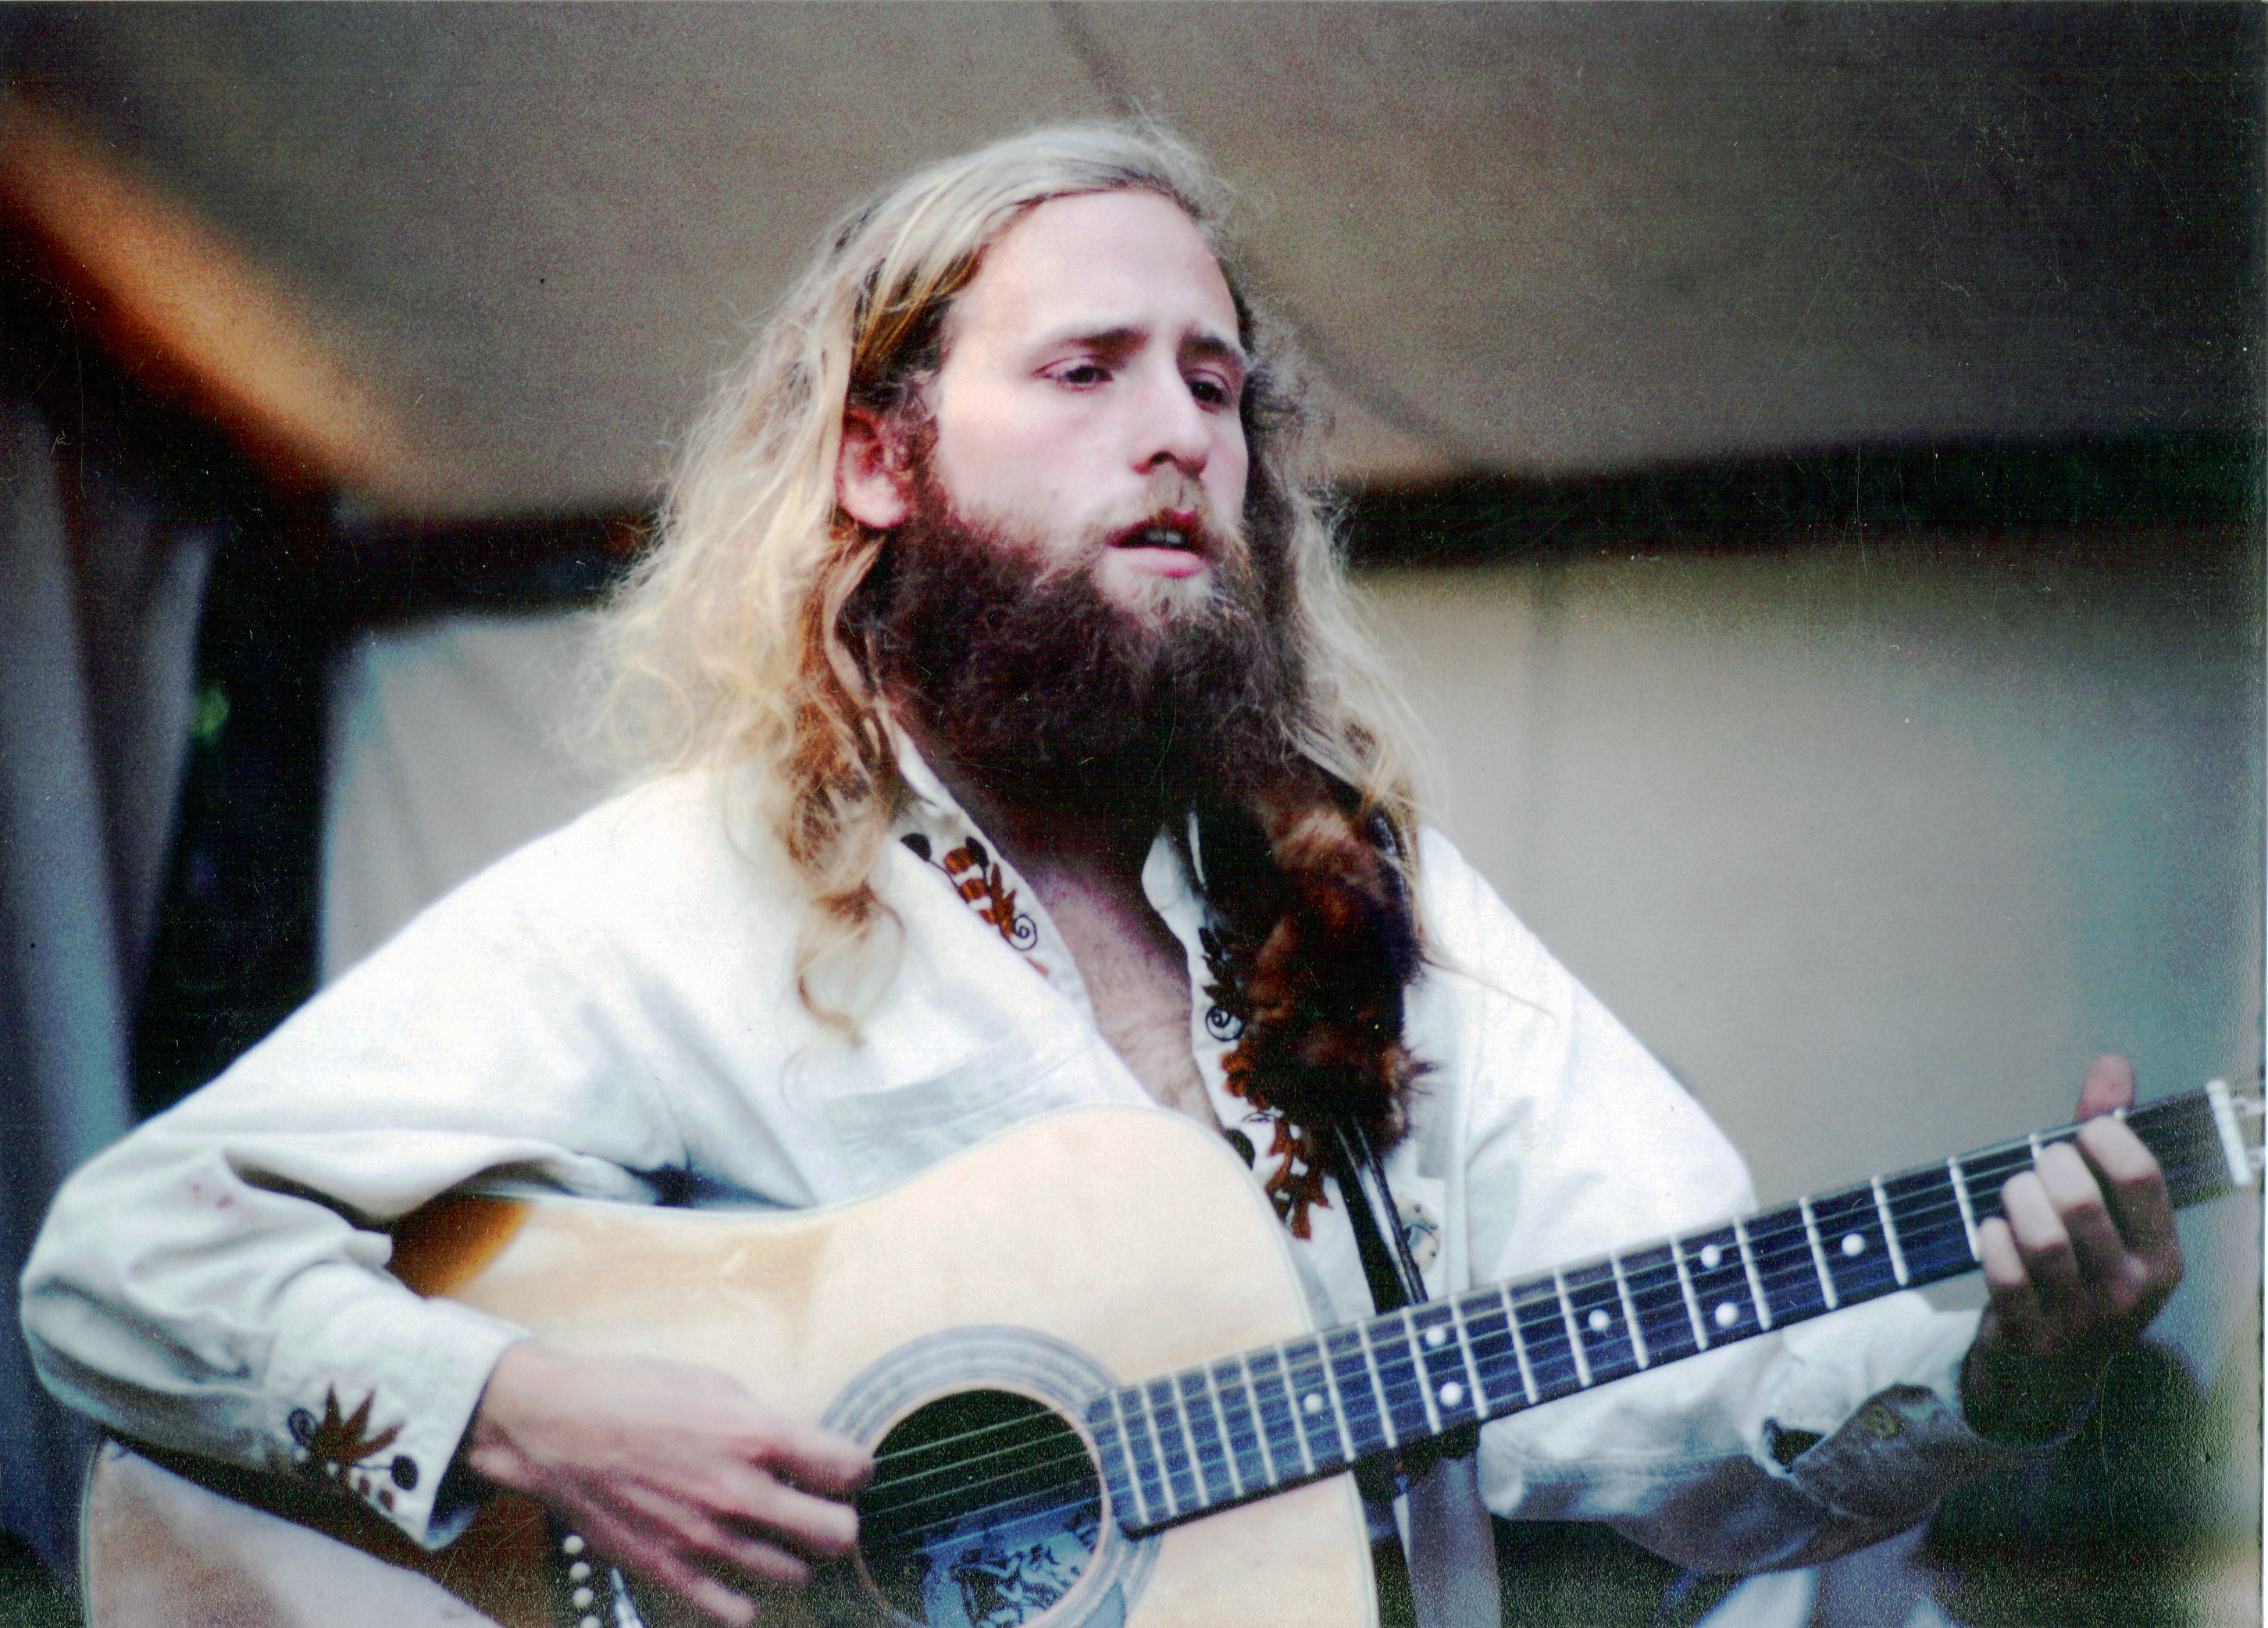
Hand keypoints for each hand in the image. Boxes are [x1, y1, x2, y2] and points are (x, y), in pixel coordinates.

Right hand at [465, 1343, 871, 1625]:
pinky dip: (747, 1597)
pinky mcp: (670, 1570)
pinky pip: (736, 1611)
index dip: (855, 1469)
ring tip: (776, 1536)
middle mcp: (740, 1492)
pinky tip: (739, 1573)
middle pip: (838, 1536)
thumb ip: (766, 1424)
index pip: (852, 1469)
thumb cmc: (632, 1395)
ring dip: (795, 1557)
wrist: (554, 1428)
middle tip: (820, 1509)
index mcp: (757, 1435)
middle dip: (838, 1521)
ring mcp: (706, 1539)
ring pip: (795, 1576)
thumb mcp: (715, 1386)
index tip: (842, 1469)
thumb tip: (804, 1450)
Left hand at [1960, 1054, 2183, 1441]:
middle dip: (2047, 1166)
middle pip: (2080, 1200)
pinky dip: (1989, 1239)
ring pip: (2040, 1235)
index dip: (2102, 1135)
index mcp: (2164, 1259)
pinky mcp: (2029, 1337)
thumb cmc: (2083, 1268)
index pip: (2141, 1177)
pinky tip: (1993, 1232)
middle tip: (2039, 1168)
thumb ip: (2111, 1136)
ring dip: (2014, 1198)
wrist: (2050, 1373)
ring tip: (2015, 1194)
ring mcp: (2080, 1320)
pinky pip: (2002, 1271)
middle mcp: (2131, 1293)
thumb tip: (2113, 1064)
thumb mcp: (2113, 1215)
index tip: (2082, 1132)